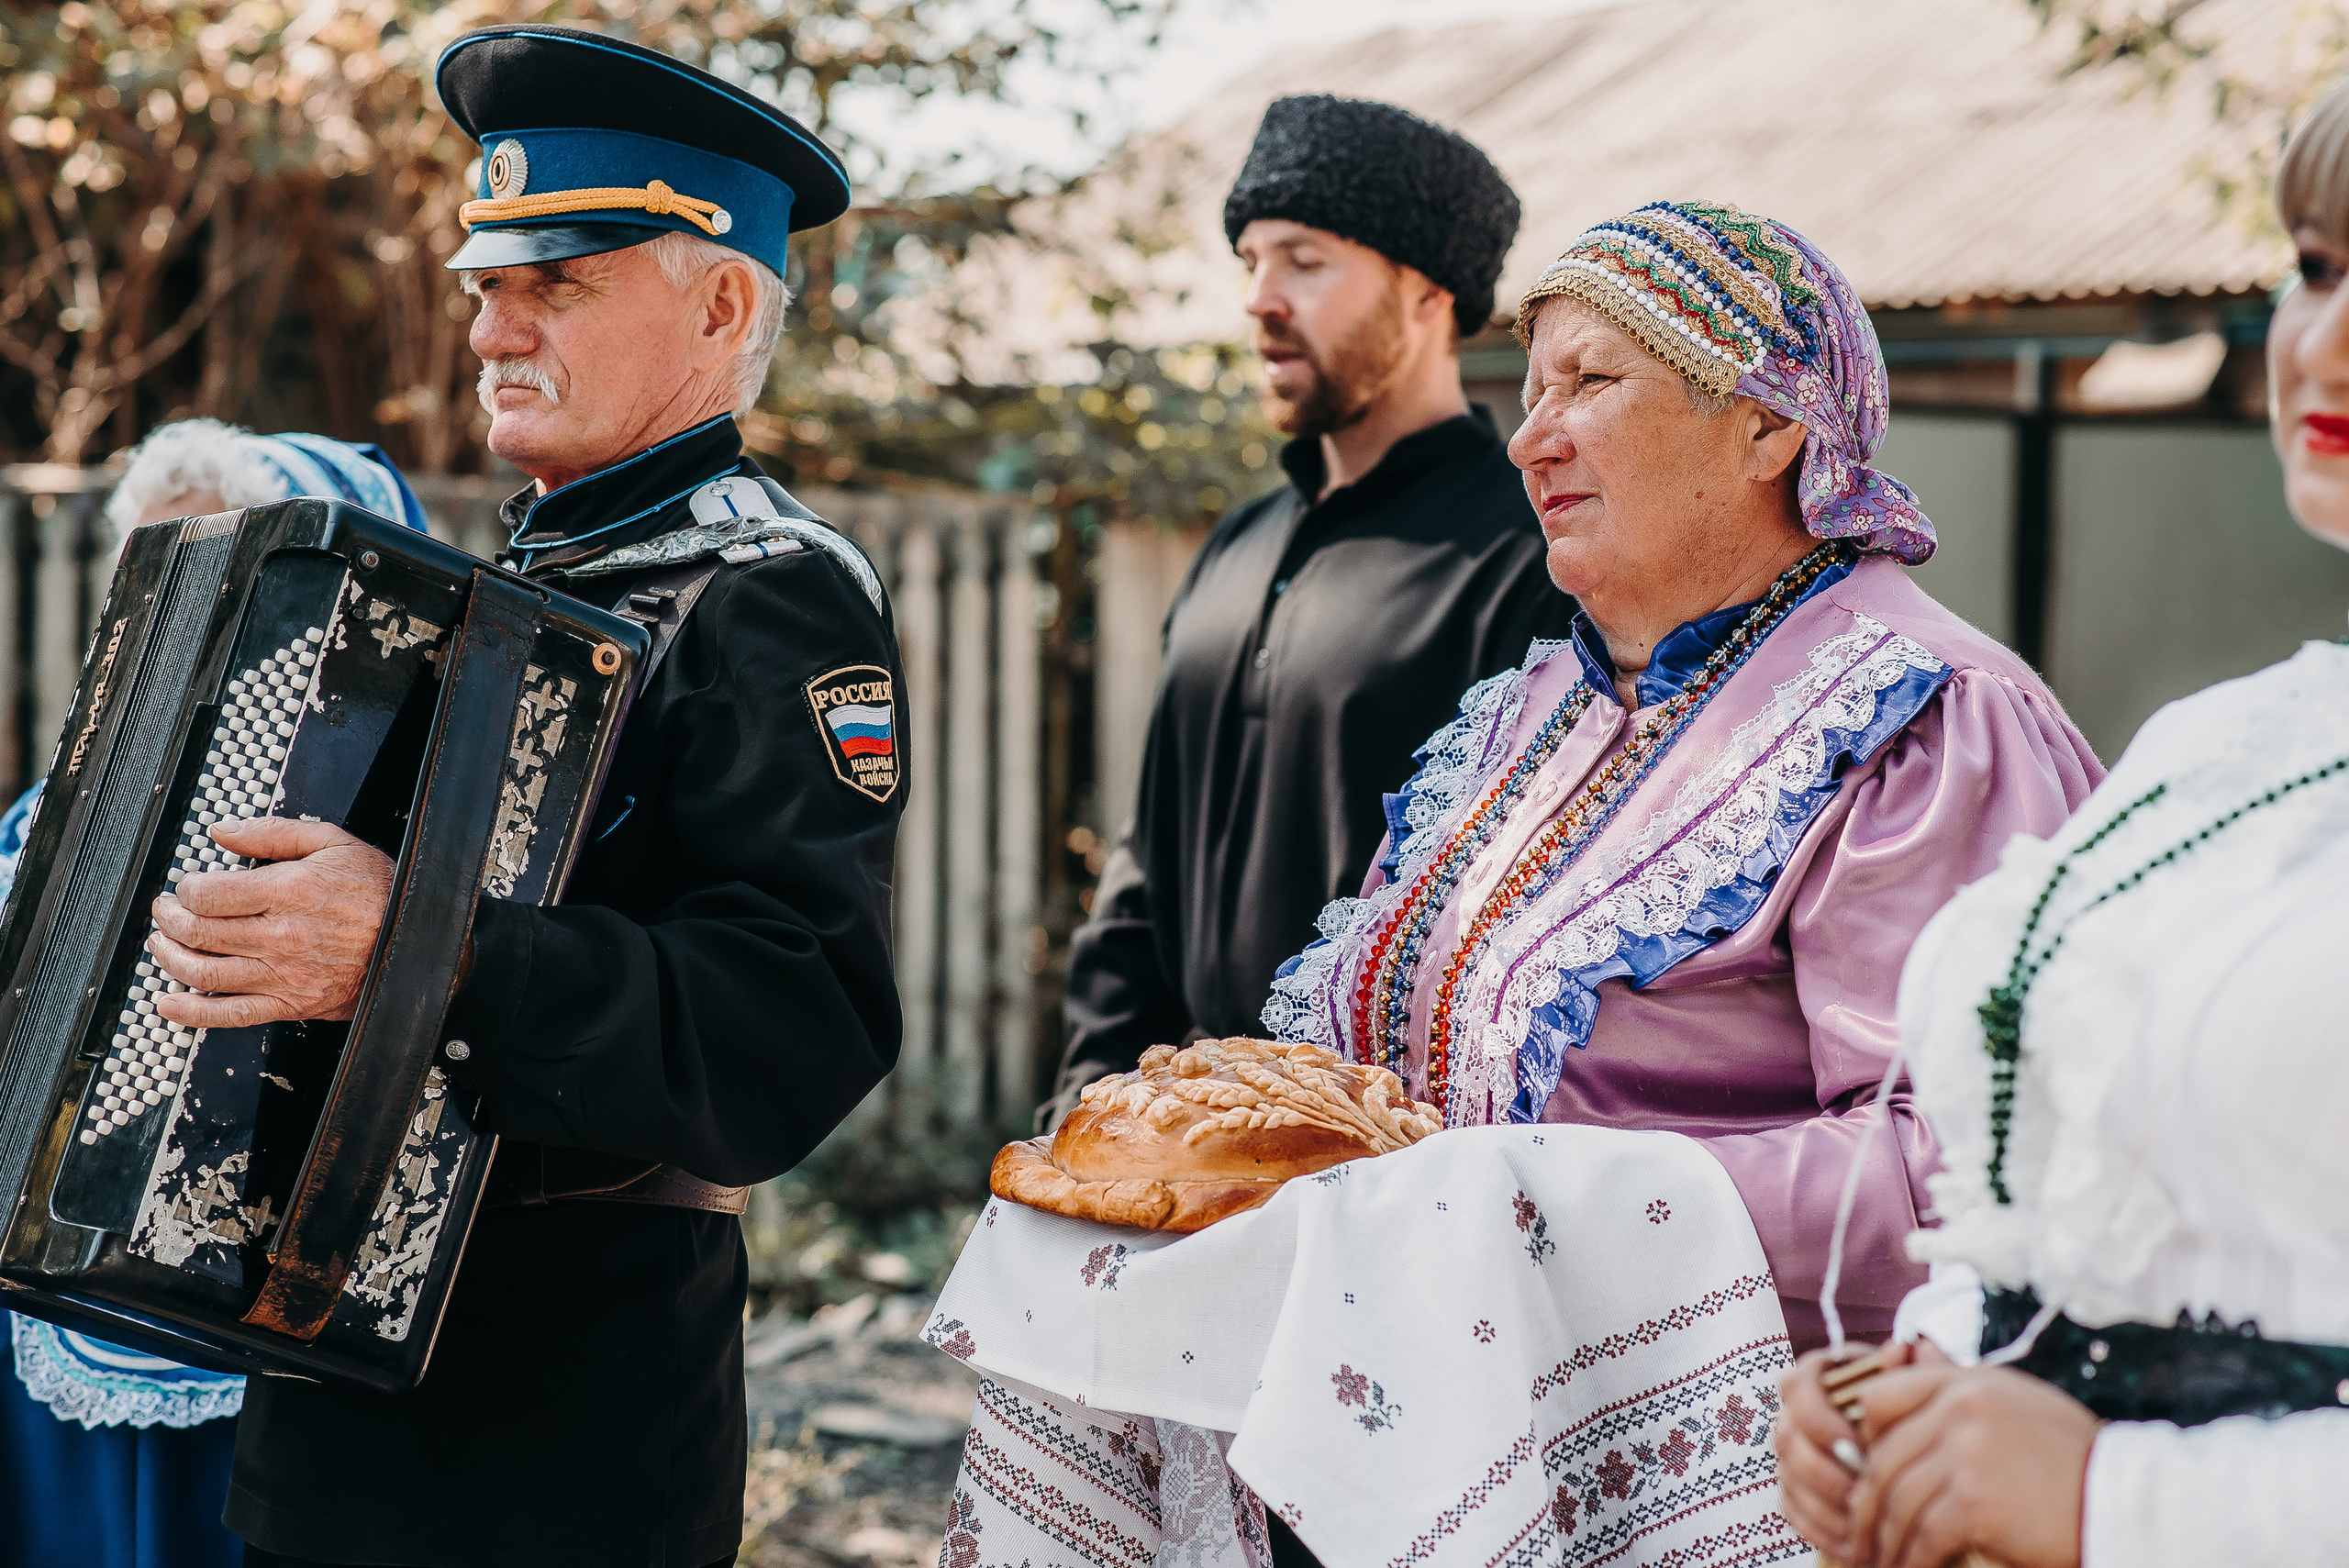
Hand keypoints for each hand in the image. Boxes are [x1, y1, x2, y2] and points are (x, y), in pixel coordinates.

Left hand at [148, 818, 393, 1027]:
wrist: (420, 941)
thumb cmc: (381, 891)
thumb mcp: (334, 842)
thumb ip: (273, 833)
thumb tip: (223, 832)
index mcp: (290, 891)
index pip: (208, 894)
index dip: (186, 888)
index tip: (188, 884)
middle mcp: (281, 935)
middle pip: (198, 932)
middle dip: (170, 918)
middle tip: (167, 909)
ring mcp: (284, 974)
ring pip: (204, 972)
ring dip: (171, 958)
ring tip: (163, 944)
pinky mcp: (291, 1003)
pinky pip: (231, 1015)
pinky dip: (192, 1013)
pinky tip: (169, 1002)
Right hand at [1776, 1340, 1928, 1559]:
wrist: (1914, 1445)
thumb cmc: (1915, 1410)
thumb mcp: (1920, 1387)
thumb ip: (1914, 1370)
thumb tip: (1904, 1347)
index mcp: (1816, 1377)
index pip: (1796, 1387)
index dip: (1818, 1418)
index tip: (1853, 1443)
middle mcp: (1794, 1413)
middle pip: (1786, 1438)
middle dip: (1823, 1470)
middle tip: (1862, 1490)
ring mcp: (1791, 1453)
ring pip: (1788, 1477)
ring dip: (1824, 1503)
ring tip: (1863, 1519)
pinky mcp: (1794, 1488)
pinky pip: (1793, 1510)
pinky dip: (1821, 1528)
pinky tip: (1854, 1541)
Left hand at [1846, 1360, 2097, 1567]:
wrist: (2128, 1502)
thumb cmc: (2073, 1460)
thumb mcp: (2015, 1404)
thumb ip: (1958, 1395)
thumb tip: (1900, 1382)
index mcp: (1966, 1382)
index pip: (1879, 1398)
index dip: (1865, 1441)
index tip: (1864, 1476)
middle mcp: (1960, 1408)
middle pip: (1883, 1458)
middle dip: (1865, 1505)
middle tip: (1859, 1536)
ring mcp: (1967, 1454)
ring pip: (1896, 1501)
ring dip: (1882, 1540)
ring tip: (1878, 1560)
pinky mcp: (1976, 1503)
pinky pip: (1922, 1537)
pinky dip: (1909, 1561)